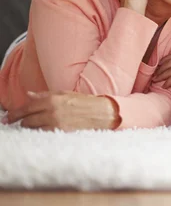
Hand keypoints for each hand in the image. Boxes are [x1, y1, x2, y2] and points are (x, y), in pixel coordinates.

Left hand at [3, 91, 119, 130]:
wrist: (103, 113)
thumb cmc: (86, 103)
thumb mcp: (65, 94)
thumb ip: (45, 94)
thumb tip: (29, 94)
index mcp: (52, 99)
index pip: (26, 107)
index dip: (14, 113)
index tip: (8, 117)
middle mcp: (51, 112)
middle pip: (27, 120)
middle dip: (22, 121)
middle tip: (19, 122)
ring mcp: (55, 124)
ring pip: (33, 128)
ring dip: (31, 127)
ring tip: (33, 126)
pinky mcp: (60, 133)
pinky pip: (42, 135)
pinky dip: (40, 133)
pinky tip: (42, 131)